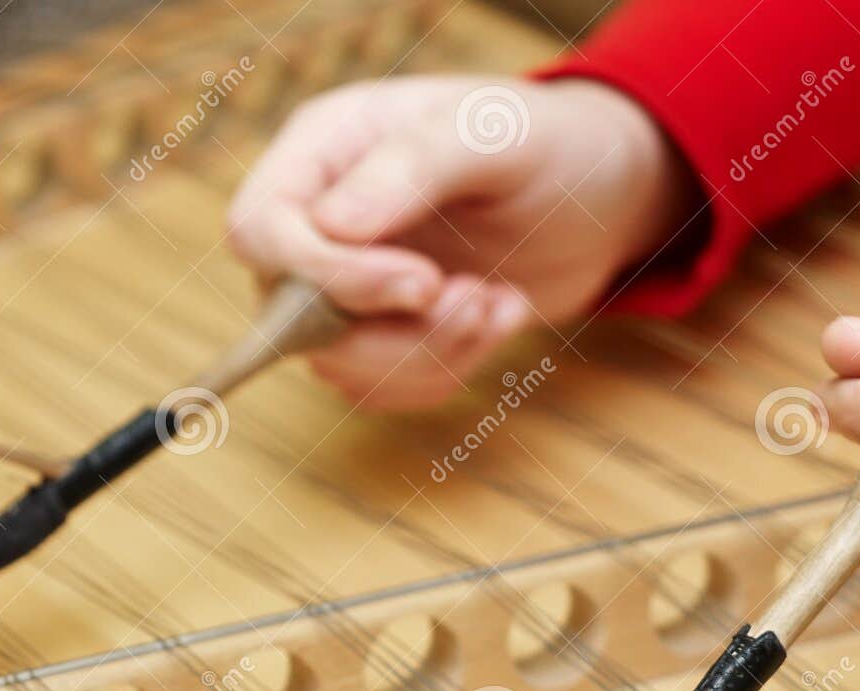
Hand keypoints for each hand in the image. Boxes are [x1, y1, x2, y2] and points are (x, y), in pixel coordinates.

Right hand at [227, 75, 693, 407]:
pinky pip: (383, 387)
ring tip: (496, 302)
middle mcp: (318, 219)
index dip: (329, 277)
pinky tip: (501, 314)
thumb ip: (412, 167)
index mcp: (323, 149)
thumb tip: (331, 227)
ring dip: (429, 356)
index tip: (425, 284)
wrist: (597, 194)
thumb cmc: (544, 144)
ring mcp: (347, 281)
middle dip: (394, 331)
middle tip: (475, 296)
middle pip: (291, 315)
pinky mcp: (384, 330)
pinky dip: (449, 369)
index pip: (262, 232)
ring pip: (338, 365)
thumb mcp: (491, 134)